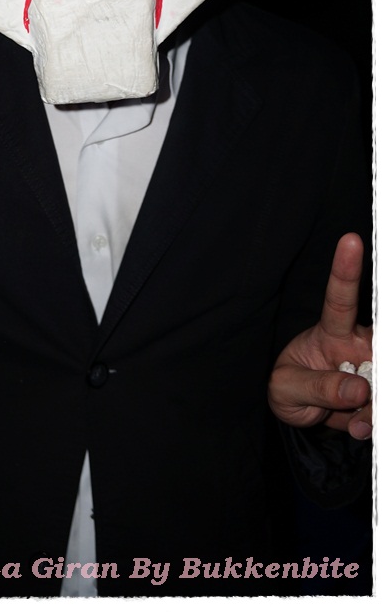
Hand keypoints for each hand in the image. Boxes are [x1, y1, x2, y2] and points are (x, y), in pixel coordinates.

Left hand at [268, 233, 371, 440]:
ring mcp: (373, 367)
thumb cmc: (288, 385)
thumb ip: (319, 387)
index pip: (339, 298)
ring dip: (372, 409)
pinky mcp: (380, 391)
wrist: (298, 410)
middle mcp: (359, 344)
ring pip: (384, 382)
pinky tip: (358, 426)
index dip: (345, 269)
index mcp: (330, 332)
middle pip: (380, 343)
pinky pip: (383, 408)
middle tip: (362, 393)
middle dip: (378, 368)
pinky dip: (372, 423)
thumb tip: (360, 390)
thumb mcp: (289, 388)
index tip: (350, 240)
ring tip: (352, 421)